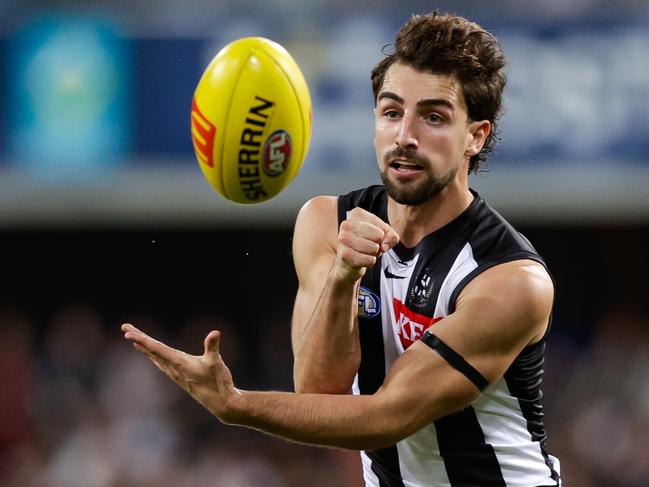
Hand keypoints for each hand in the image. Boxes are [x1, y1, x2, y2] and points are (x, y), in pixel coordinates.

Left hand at [121, 323, 238, 421]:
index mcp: (179, 363)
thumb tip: (215, 333)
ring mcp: (175, 373)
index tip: (128, 334)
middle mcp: (173, 368)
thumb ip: (213, 347)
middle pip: (151, 351)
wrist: (220, 403)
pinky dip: (152, 355)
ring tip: (133, 337)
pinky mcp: (180, 376)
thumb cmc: (218, 382)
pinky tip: (150, 354)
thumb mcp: (216, 363)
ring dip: (143, 346)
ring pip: (154, 356)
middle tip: (124, 327)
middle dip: (138, 338)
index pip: (157, 349)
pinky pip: (160, 362)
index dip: (142, 340)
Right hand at [332, 207, 399, 282]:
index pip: (382, 228)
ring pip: (374, 249)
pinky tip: (362, 259)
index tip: (374, 237)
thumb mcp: (383, 234)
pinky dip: (370, 262)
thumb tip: (384, 246)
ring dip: (374, 253)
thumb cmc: (366, 242)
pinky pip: (369, 260)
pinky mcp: (345, 254)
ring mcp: (344, 239)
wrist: (349, 259)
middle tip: (370, 245)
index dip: (383, 236)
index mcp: (357, 214)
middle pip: (378, 237)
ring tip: (366, 251)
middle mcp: (347, 224)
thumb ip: (391, 236)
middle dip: (379, 244)